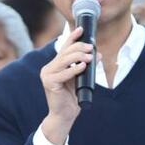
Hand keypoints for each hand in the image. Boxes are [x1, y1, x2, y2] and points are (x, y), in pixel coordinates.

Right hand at [38, 27, 92, 144]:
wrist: (64, 115)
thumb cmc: (72, 97)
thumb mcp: (80, 78)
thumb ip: (85, 66)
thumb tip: (97, 54)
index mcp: (55, 65)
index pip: (64, 48)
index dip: (72, 37)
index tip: (81, 29)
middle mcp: (49, 68)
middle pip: (65, 53)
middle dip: (79, 47)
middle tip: (91, 47)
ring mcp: (47, 75)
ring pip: (64, 61)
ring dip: (78, 57)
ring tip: (90, 56)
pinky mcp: (49, 83)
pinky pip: (63, 74)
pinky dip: (74, 70)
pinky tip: (82, 67)